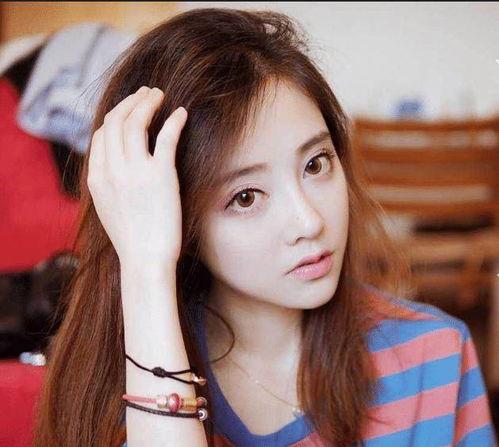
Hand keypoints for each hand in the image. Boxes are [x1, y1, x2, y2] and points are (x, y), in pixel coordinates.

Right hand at [87, 86, 187, 269]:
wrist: (145, 260)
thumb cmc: (132, 239)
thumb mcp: (108, 207)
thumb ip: (107, 181)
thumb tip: (116, 163)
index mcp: (97, 177)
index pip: (101, 134)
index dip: (116, 116)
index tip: (130, 110)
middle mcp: (112, 170)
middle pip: (116, 120)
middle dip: (131, 101)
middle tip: (147, 93)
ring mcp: (135, 171)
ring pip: (137, 122)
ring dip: (148, 102)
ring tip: (160, 95)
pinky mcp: (161, 175)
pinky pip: (166, 137)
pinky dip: (173, 121)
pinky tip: (181, 113)